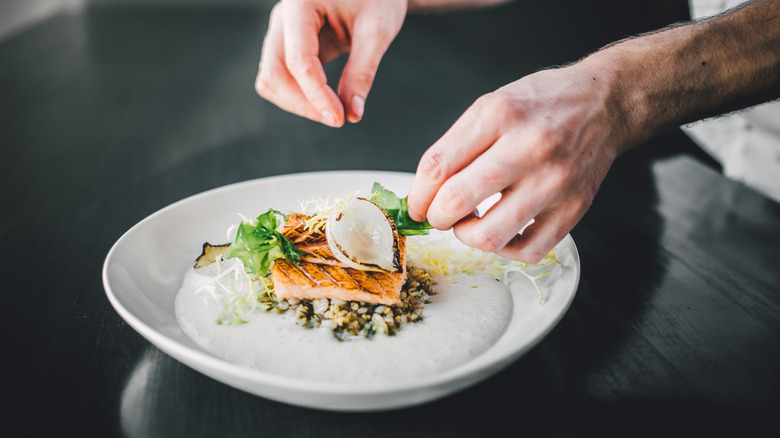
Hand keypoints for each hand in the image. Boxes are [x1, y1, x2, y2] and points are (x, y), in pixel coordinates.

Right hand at [255, 0, 406, 126]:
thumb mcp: (377, 31)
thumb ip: (362, 72)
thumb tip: (353, 114)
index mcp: (301, 3)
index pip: (299, 60)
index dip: (316, 95)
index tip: (340, 119)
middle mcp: (284, 17)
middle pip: (273, 73)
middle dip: (303, 103)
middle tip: (339, 118)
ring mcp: (282, 31)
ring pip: (271, 79)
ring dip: (298, 103)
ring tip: (335, 110)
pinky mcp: (288, 45)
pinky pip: (281, 78)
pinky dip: (299, 96)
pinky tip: (328, 101)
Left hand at [407, 63, 631, 262]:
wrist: (603, 104)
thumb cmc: (541, 105)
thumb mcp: (491, 106)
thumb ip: (455, 146)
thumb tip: (424, 195)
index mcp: (499, 115)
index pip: (437, 167)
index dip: (417, 196)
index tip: (416, 206)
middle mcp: (529, 147)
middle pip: (457, 202)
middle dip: (437, 217)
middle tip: (440, 215)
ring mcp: (554, 181)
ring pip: (491, 236)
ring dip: (468, 236)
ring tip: (471, 222)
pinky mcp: (574, 208)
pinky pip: (528, 250)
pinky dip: (506, 249)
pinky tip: (502, 231)